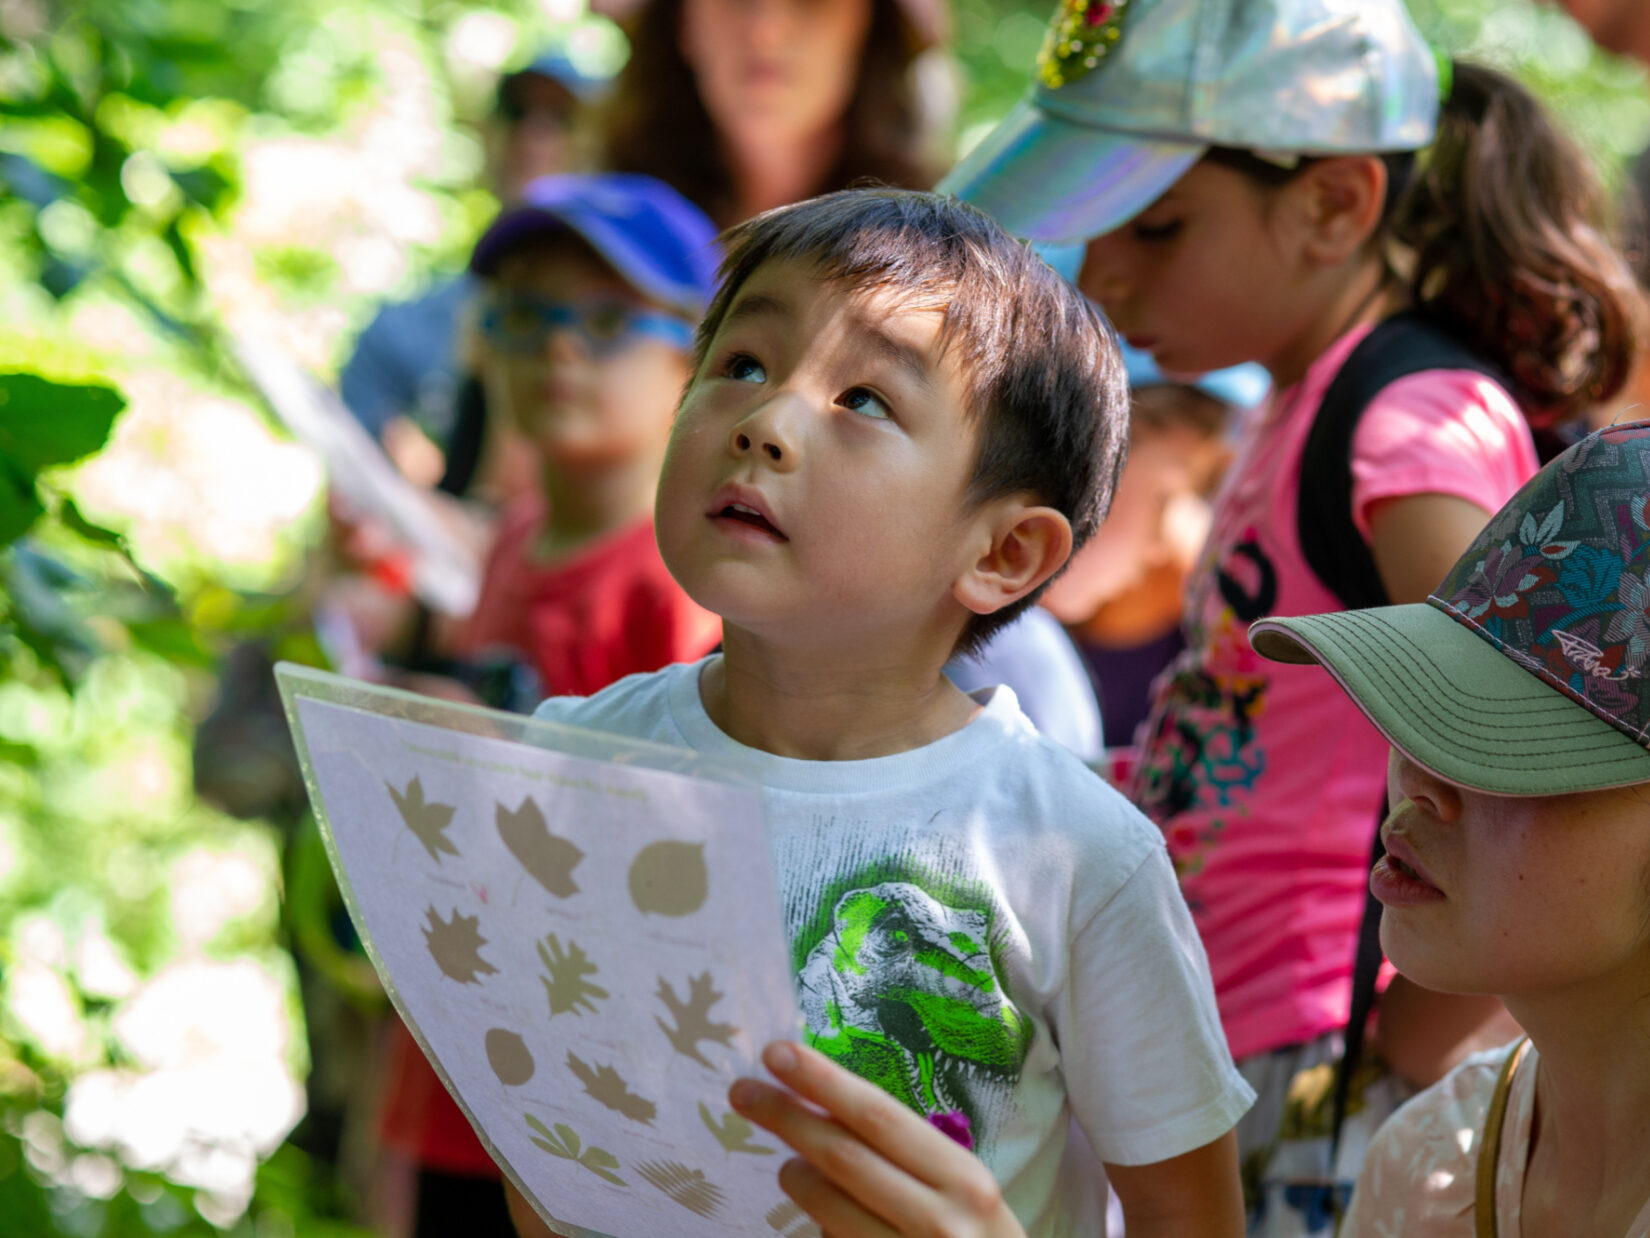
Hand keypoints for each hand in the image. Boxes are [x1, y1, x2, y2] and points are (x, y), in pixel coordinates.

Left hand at [729, 1041, 1026, 1237]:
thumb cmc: (978, 1236)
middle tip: (742, 1089)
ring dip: (796, 1176)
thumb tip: (826, 1103)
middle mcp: (939, 1221)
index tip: (777, 1053)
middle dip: (785, 1116)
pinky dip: (818, 1223)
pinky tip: (820, 1214)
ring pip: (825, 1207)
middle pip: (842, 1156)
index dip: (823, 1081)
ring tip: (790, 1167)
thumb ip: (910, 1155)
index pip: (879, 1117)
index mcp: (964, 1180)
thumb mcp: (964, 1191)